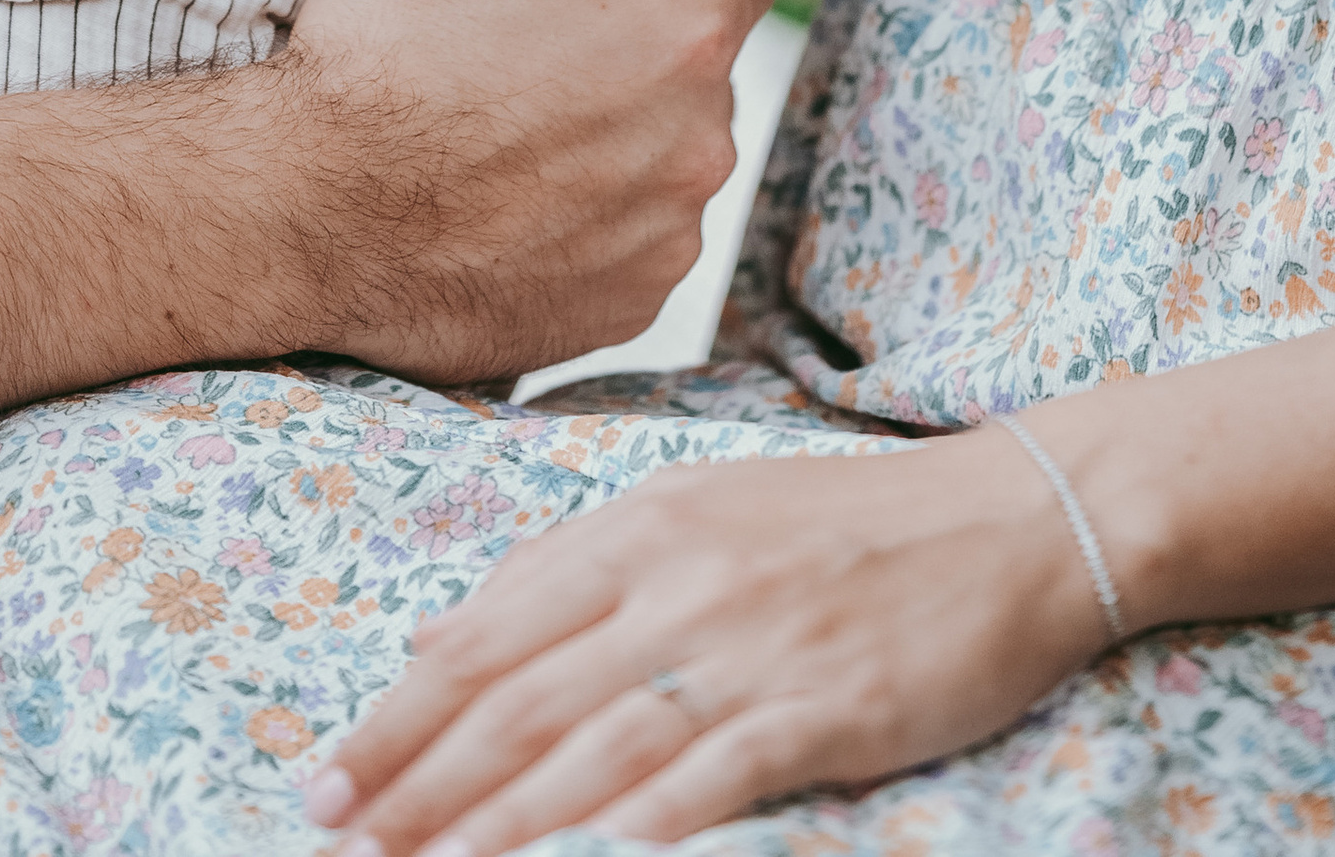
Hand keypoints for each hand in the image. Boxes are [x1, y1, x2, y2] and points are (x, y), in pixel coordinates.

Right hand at [287, 0, 783, 388]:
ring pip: (674, 152)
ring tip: (520, 108)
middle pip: (707, 55)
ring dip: (626, 128)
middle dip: (649, 31)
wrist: (296, 218)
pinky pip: (639, 240)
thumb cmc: (376, 49)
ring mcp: (662, 237)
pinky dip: (596, 214)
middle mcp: (698, 144)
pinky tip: (514, 192)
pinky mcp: (620, 307)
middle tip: (545, 19)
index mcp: (681, 32)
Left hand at [301, 427, 1104, 853]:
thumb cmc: (847, 523)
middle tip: (334, 839)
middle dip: (415, 781)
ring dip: (495, 826)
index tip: (325, 775)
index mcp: (642, 525)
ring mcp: (746, 649)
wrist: (1009, 519)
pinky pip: (709, 781)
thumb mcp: (703, 510)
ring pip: (589, 752)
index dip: (400, 712)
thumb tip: (454, 636)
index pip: (488, 632)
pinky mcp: (817, 712)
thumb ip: (581, 571)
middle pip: (518, 699)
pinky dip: (640, 829)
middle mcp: (677, 582)